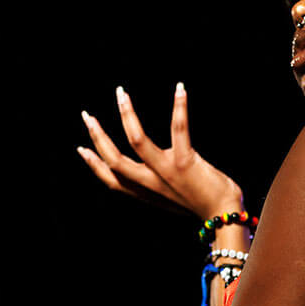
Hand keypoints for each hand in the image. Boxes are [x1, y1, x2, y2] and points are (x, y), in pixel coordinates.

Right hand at [77, 83, 243, 219]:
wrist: (224, 216)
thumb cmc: (201, 203)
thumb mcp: (171, 197)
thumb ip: (157, 184)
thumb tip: (150, 168)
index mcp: (146, 192)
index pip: (111, 179)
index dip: (93, 164)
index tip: (81, 148)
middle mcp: (151, 182)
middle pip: (114, 159)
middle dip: (97, 136)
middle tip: (86, 115)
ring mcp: (167, 172)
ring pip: (136, 140)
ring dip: (126, 114)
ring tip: (121, 94)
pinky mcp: (186, 163)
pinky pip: (179, 129)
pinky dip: (179, 107)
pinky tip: (180, 88)